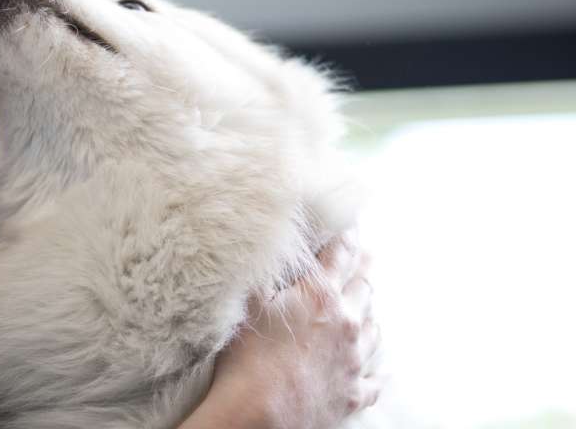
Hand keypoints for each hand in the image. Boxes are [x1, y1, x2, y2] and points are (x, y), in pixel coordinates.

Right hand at [180, 231, 383, 428]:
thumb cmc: (247, 358)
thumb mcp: (248, 303)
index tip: (351, 221)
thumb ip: (262, 272)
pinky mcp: (352, 393)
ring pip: (375, 329)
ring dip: (370, 313)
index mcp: (320, 296)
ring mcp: (354, 361)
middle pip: (365, 286)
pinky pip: (376, 378)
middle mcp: (347, 323)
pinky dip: (379, 369)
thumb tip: (265, 244)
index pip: (341, 253)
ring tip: (367, 304)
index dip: (347, 234)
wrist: (258, 415)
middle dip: (363, 267)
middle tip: (365, 255)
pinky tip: (384, 367)